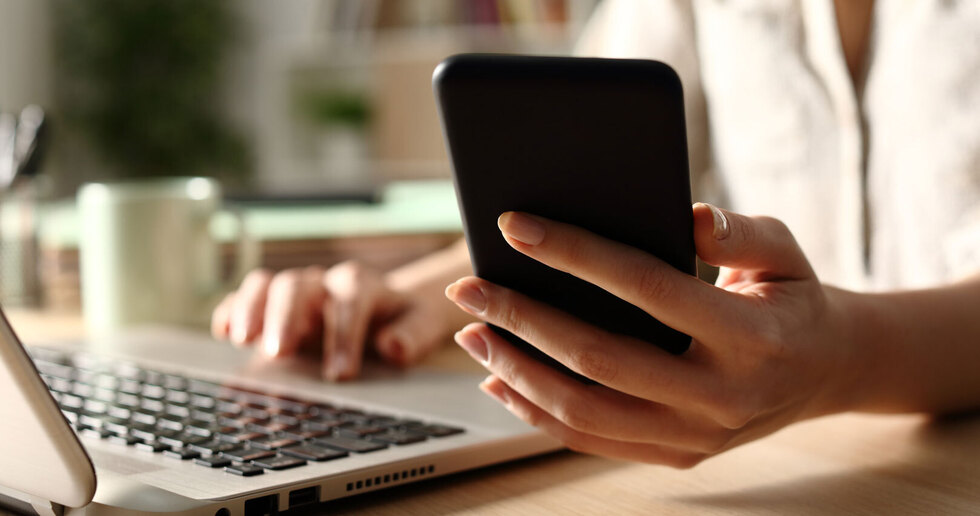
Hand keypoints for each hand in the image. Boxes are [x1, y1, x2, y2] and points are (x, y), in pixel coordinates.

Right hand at [212, 260, 455, 380]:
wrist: (384, 313)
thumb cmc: (401, 322)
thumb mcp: (419, 326)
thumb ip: (412, 333)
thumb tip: (393, 345)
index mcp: (361, 285)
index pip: (350, 298)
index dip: (344, 334)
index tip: (341, 373)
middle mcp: (322, 283)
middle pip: (298, 285)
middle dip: (287, 316)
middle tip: (280, 352)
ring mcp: (293, 293)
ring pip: (267, 285)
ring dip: (251, 309)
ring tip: (241, 339)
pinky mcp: (268, 307)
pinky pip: (243, 298)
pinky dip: (230, 311)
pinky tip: (223, 333)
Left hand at [445, 204, 859, 466]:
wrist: (826, 372)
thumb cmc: (792, 299)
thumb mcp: (786, 252)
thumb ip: (739, 232)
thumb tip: (686, 217)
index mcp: (751, 336)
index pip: (647, 288)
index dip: (575, 254)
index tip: (516, 226)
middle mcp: (721, 395)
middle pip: (599, 358)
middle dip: (522, 318)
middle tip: (469, 285)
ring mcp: (696, 435)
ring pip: (586, 410)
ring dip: (517, 370)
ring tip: (472, 332)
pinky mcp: (676, 454)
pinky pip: (592, 440)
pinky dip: (537, 412)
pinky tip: (500, 378)